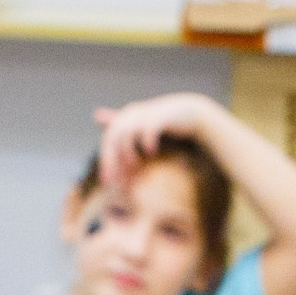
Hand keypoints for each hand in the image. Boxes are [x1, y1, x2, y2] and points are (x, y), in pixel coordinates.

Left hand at [94, 95, 217, 188]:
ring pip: (127, 134)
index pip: (108, 140)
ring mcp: (145, 114)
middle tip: (117, 181)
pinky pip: (147, 129)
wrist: (188, 113)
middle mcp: (132, 113)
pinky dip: (147, 141)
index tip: (107, 181)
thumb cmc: (165, 126)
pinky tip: (151, 152)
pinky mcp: (160, 116)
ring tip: (134, 167)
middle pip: (113, 138)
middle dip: (113, 160)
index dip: (106, 160)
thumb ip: (127, 143)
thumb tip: (110, 148)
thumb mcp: (143, 134)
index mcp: (125, 117)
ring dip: (128, 153)